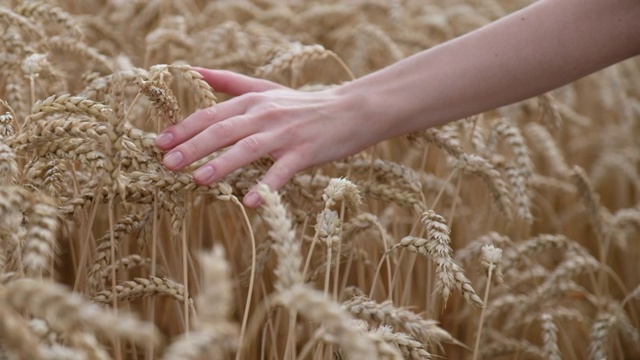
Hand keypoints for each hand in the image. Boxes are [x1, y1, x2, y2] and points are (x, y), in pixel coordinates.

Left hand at [155, 68, 375, 207]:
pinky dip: (266, 186)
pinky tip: (250, 202)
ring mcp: (286, 134)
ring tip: (198, 179)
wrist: (350, 110)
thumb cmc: (303, 104)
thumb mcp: (266, 88)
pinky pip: (282, 172)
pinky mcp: (306, 152)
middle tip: (167, 165)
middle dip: (193, 147)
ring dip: (222, 164)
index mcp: (253, 101)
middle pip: (224, 129)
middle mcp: (265, 114)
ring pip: (249, 148)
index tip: (159, 144)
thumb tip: (191, 70)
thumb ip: (229, 81)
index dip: (184, 128)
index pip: (211, 114)